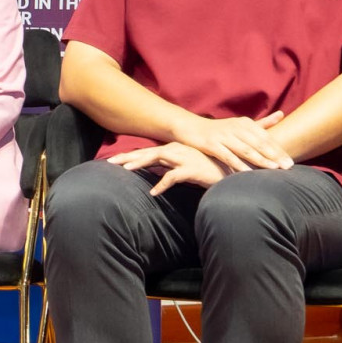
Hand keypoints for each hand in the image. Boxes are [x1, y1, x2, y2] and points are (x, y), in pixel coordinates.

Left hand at [109, 142, 229, 195]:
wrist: (232, 171)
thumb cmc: (207, 169)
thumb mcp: (183, 167)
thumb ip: (168, 167)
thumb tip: (152, 172)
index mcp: (173, 149)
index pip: (146, 152)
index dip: (129, 156)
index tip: (112, 160)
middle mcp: (176, 150)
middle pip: (147, 153)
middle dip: (128, 157)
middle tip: (110, 162)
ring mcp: (184, 158)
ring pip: (157, 158)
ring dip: (141, 163)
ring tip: (125, 170)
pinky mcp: (193, 169)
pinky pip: (173, 176)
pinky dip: (162, 184)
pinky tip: (153, 193)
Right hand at [170, 112, 290, 172]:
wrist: (190, 127)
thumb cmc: (219, 129)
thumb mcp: (240, 124)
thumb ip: (262, 123)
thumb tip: (282, 115)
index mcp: (245, 123)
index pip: (265, 137)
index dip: (279, 150)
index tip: (290, 162)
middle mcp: (235, 127)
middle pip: (258, 143)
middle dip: (274, 155)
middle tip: (288, 167)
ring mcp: (223, 135)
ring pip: (245, 149)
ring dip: (260, 159)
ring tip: (273, 169)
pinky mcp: (211, 143)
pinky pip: (226, 155)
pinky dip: (237, 164)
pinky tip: (246, 172)